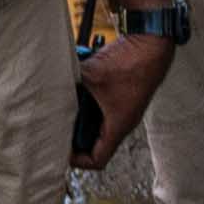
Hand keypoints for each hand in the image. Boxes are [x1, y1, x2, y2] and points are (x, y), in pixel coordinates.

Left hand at [70, 34, 168, 161]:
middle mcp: (123, 121)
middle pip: (95, 144)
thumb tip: (50, 85)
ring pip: (98, 123)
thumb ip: (70, 83)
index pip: (98, 160)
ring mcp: (124, 108)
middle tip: (58, 127)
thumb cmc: (132, 63)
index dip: (78, 160)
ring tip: (66, 106)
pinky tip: (79, 84)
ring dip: (82, 116)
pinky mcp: (124, 94)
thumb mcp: (92, 75)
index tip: (62, 150)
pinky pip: (103, 106)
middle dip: (76, 137)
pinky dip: (90, 99)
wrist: (152, 43)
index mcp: (118, 126)